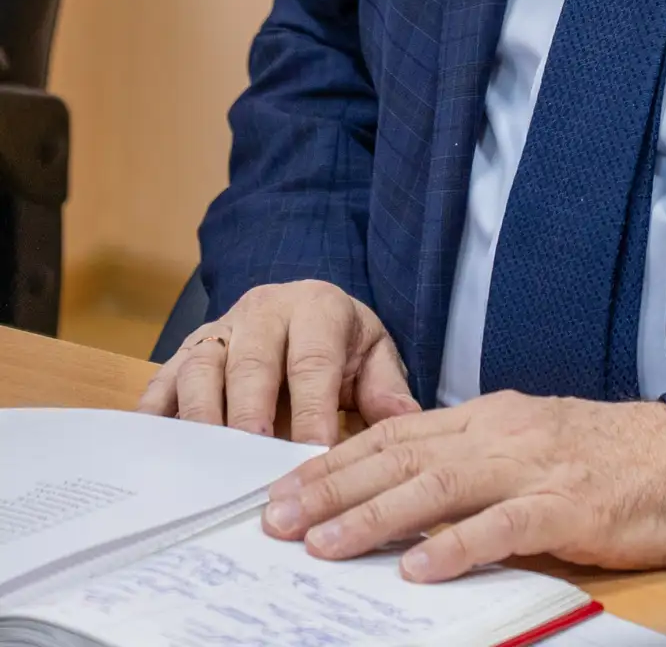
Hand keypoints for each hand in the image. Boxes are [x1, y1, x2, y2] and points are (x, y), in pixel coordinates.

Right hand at [136, 279, 420, 444]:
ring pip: (201, 367)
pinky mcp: (184, 354)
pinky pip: (162, 382)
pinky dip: (155, 415)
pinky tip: (155, 451)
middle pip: (251, 360)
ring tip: (207, 464)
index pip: (313, 360)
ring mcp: (218, 332)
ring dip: (202, 416)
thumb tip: (405, 421)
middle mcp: (262, 311)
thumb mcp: (373, 353)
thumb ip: (386, 386)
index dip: (313, 408)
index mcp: (316, 308)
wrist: (303, 309)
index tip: (315, 454)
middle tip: (252, 459)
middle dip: (250, 410)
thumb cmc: (341, 343)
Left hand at [260, 391, 665, 579]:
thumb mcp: (530, 443)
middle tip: (276, 518)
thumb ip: (473, 459)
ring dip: (375, 516)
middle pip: (402, 454)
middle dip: (333, 486)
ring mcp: (533, 467)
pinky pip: (503, 525)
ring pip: (438, 485)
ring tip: (324, 544)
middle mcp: (502, 432)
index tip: (282, 485)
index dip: (336, 458)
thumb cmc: (607, 457)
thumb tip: (407, 487)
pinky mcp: (567, 505)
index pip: (395, 432)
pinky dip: (457, 546)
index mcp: (490, 416)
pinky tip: (419, 568)